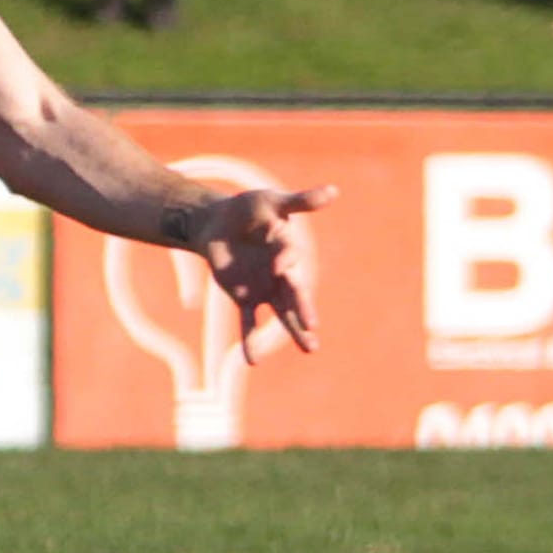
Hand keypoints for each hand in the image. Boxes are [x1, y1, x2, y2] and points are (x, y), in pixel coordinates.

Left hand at [194, 185, 337, 359]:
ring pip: (283, 313)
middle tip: (313, 327)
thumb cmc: (249, 209)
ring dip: (294, 330)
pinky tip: (252, 360)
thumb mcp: (270, 200)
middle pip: (294, 292)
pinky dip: (249, 340)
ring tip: (311, 349)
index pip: (290, 257)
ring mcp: (265, 288)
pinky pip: (247, 322)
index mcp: (288, 248)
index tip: (281, 265)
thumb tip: (333, 191)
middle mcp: (281, 273)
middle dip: (302, 308)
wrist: (219, 223)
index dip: (285, 260)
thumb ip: (299, 201)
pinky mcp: (244, 297)